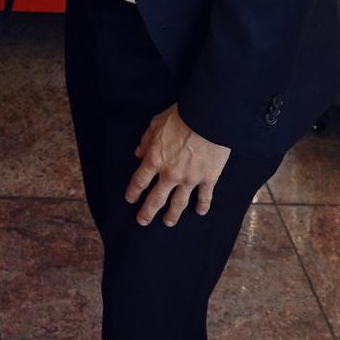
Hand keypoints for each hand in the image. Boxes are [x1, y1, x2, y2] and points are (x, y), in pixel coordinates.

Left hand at [125, 105, 230, 225]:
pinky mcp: (208, 178)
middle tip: (142, 221)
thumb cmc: (181, 116)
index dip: (133, 192)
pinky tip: (200, 212)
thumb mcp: (156, 124)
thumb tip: (138, 153)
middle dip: (148, 212)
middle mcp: (170, 174)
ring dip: (172, 215)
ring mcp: (190, 179)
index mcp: (155, 159)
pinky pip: (205, 196)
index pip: (139, 181)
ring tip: (168, 222)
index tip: (130, 199)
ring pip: (179, 203)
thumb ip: (147, 140)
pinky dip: (202, 205)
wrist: (208, 118)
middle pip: (156, 199)